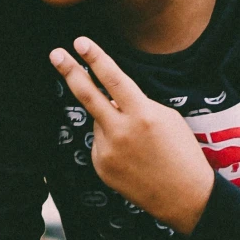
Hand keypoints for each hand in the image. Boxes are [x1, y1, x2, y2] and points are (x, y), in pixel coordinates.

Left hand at [50, 37, 216, 235]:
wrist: (184, 197)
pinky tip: (132, 158)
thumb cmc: (182, 153)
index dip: (96, 58)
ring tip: (140, 144)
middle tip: (54, 53)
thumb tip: (109, 99)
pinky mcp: (101, 166)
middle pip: (87, 95)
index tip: (80, 42)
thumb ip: (135, 104)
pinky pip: (100, 143)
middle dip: (70, 71)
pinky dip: (112, 143)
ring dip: (112, 122)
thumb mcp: (166, 118)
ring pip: (100, 122)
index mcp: (142, 114)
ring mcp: (107, 151)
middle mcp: (120, 131)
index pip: (113, 79)